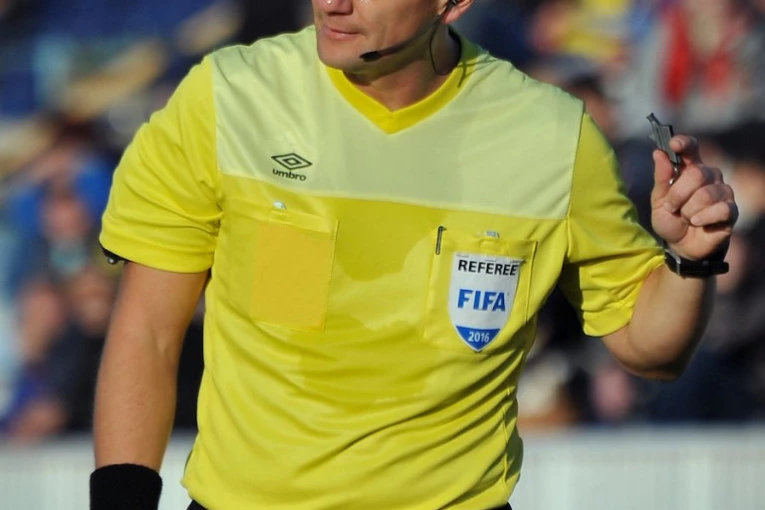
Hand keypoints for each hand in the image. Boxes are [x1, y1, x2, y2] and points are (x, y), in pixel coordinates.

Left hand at [651, 135, 737, 259]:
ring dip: (688, 210)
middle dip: (678, 194)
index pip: (692, 149)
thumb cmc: (670, 219)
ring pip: (706, 194)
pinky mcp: (731, 210)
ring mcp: (723, 192)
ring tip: (686, 218)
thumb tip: (658, 153)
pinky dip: (703, 218)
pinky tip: (698, 223)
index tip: (673, 144)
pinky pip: (720, 209)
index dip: (684, 144)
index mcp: (690, 169)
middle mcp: (710, 176)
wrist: (680, 245)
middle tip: (672, 207)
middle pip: (697, 174)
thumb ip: (661, 178)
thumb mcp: (658, 200)